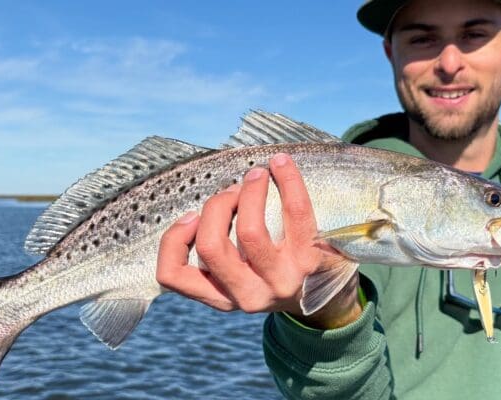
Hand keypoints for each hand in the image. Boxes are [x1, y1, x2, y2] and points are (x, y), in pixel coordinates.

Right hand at [156, 153, 361, 328]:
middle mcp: (248, 295)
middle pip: (211, 245)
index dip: (172, 239)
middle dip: (216, 207)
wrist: (327, 296)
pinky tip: (281, 164)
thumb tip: (204, 205)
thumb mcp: (237, 277)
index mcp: (221, 297)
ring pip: (248, 232)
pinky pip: (296, 212)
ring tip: (255, 177)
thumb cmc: (271, 273)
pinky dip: (288, 180)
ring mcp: (280, 281)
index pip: (173, 276)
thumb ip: (216, 255)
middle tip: (230, 192)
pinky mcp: (310, 262)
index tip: (190, 217)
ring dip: (247, 193)